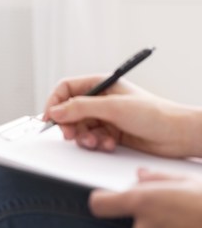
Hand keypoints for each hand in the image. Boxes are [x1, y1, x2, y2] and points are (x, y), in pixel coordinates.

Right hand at [43, 75, 201, 157]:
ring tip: (96, 142)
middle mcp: (100, 100)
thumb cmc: (153, 113)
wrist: (177, 135)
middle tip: (71, 135)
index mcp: (100, 84)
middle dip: (69, 125)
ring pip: (79, 127)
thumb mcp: (112, 107)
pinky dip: (97, 143)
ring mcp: (104, 117)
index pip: (66, 89)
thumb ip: (80, 108)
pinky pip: (91, 138)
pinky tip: (109, 144)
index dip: (55, 102)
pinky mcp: (109, 133)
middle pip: (69, 111)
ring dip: (84, 137)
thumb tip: (55, 111)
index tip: (50, 118)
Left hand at [90, 169, 201, 227]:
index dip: (104, 201)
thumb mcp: (186, 180)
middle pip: (125, 223)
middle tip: (164, 212)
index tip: (109, 200)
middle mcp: (145, 225)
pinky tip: (181, 222)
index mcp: (144, 201)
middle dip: (138, 219)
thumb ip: (157, 179)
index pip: (99, 204)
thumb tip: (140, 176)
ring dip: (154, 224)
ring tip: (176, 218)